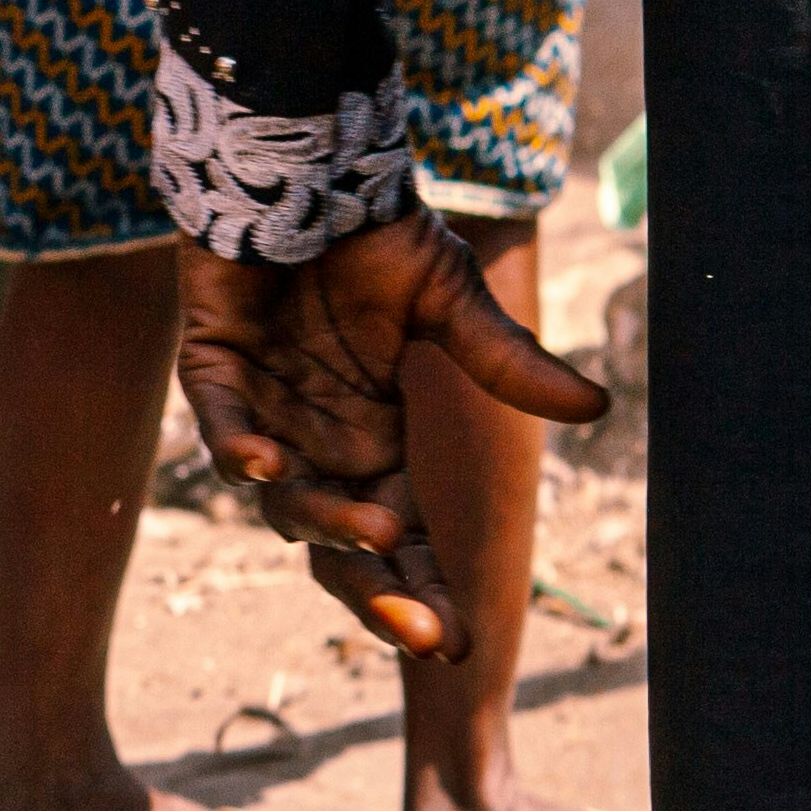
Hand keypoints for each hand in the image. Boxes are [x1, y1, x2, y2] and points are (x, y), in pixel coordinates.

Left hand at [176, 213, 604, 659]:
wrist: (306, 168)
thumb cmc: (375, 237)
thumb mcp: (453, 303)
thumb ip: (504, 364)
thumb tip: (597, 409)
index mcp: (377, 446)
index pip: (404, 543)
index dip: (424, 592)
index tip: (453, 642)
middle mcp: (320, 447)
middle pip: (345, 547)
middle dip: (378, 594)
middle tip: (418, 634)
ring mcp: (264, 417)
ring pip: (286, 500)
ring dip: (330, 522)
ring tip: (379, 533)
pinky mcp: (212, 374)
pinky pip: (218, 429)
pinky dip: (237, 451)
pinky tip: (262, 464)